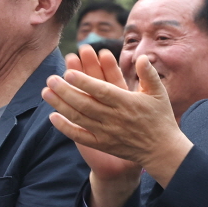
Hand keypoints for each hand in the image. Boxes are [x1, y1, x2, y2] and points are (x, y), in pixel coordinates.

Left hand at [44, 51, 193, 206]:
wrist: (161, 150)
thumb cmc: (160, 118)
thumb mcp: (158, 93)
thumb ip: (148, 73)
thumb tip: (141, 56)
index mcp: (127, 103)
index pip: (102, 91)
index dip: (84, 82)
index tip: (69, 72)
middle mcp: (115, 118)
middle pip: (85, 104)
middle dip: (66, 91)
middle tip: (51, 79)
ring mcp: (107, 132)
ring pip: (79, 118)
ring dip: (61, 105)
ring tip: (46, 92)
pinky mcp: (102, 144)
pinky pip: (80, 136)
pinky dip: (66, 128)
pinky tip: (53, 117)